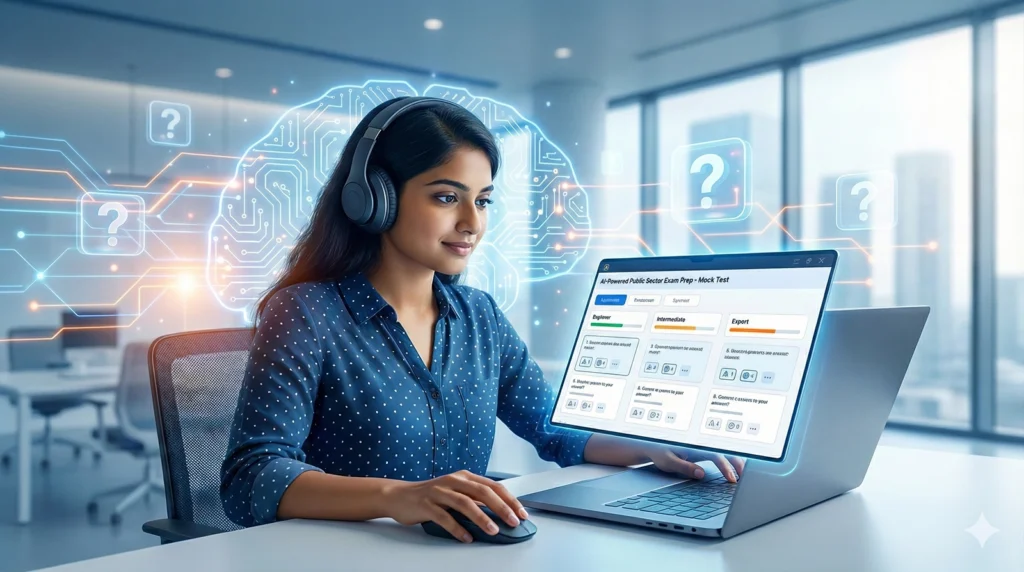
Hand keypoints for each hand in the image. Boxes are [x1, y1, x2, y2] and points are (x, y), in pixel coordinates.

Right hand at [381, 469, 528, 542]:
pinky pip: (444, 517)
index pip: (493, 486)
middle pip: (482, 492)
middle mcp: (453, 481)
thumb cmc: (431, 496)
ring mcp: (439, 492)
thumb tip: (500, 513)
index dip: (509, 499)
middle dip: (501, 507)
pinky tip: (466, 537)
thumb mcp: (456, 492)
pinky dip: (457, 528)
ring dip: (481, 518)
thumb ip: (475, 500)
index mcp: (464, 477)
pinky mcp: (426, 505)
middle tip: (513, 521)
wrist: (400, 496)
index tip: (522, 512)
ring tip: (493, 530)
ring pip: (465, 503)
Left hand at [641, 444, 745, 482]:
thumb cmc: (658, 452)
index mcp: (693, 444)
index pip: (715, 454)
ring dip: (734, 463)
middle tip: (744, 479)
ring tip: (742, 477)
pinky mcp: (702, 452)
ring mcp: (702, 447)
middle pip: (724, 451)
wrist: (650, 445)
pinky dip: (728, 463)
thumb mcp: (668, 461)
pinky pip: (719, 456)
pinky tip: (733, 472)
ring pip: (724, 453)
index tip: (731, 479)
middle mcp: (700, 444)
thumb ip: (684, 467)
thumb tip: (701, 473)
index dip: (725, 467)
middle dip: (737, 464)